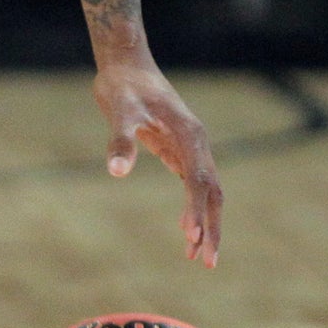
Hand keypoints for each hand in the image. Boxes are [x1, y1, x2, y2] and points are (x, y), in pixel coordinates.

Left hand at [93, 62, 221, 267]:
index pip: (198, 181)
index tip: (192, 239)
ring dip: (204, 221)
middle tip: (206, 263)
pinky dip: (192, 207)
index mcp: (188, 135)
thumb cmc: (122, 86)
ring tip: (196, 255)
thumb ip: (120, 141)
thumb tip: (117, 172)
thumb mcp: (118, 111)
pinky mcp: (176, 148)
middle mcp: (195, 142)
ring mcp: (188, 146)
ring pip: (204, 190)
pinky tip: (185, 228)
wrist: (125, 64)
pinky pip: (191, 183)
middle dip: (211, 227)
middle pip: (211, 192)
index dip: (197, 211)